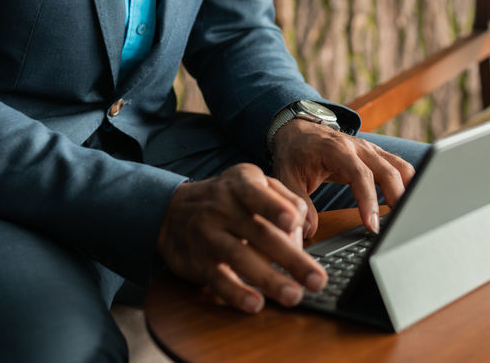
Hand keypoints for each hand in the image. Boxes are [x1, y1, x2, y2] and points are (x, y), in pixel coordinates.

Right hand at [156, 164, 327, 313]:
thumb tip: (303, 222)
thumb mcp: (252, 184)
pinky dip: (236, 294)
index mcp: (240, 185)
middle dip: (291, 259)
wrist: (172, 210)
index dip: (275, 208)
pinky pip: (218, 279)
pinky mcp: (198, 262)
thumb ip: (282, 197)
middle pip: (260, 234)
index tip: (293, 223)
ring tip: (294, 296)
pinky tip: (255, 304)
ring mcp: (208, 236)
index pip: (257, 194)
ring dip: (269, 280)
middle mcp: (222, 208)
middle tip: (317, 280)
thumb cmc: (227, 198)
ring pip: (240, 259)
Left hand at [270, 119, 415, 238]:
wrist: (298, 129)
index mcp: (337, 149)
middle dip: (396, 198)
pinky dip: (408, 183)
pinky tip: (411, 201)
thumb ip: (299, 203)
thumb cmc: (294, 153)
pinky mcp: (376, 155)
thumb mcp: (287, 177)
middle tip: (399, 225)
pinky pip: (399, 167)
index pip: (360, 175)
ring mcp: (370, 149)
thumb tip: (309, 230)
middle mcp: (358, 147)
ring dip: (407, 189)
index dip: (368, 200)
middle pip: (387, 170)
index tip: (372, 225)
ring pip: (399, 167)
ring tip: (409, 215)